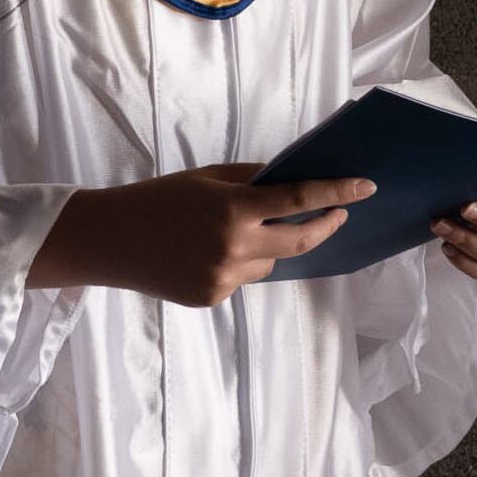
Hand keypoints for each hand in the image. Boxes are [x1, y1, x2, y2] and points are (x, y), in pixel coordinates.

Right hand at [29, 164, 374, 307]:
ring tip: (242, 228)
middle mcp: (234, 248)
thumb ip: (252, 181)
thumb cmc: (158, 198)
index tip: (365, 187)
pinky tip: (209, 251)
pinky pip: (244, 277)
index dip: (337, 194)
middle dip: (327, 226)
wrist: (110, 239)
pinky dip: (241, 262)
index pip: (300, 201)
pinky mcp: (213, 298)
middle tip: (340, 214)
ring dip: (272, 245)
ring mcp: (224, 279)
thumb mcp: (207, 178)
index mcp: (233, 209)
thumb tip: (295, 180)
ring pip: (270, 263)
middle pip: (300, 242)